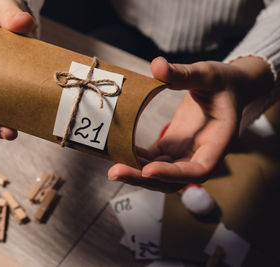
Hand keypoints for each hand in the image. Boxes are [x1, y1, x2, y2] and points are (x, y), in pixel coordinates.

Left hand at [108, 56, 272, 191]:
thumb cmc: (223, 82)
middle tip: (115, 172)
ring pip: (160, 173)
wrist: (228, 89)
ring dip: (136, 172)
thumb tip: (157, 65)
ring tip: (112, 167)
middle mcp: (201, 155)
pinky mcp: (172, 149)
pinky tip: (118, 151)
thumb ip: (184, 73)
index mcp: (219, 142)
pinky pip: (153, 160)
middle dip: (144, 178)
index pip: (199, 170)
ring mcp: (185, 154)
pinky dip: (136, 159)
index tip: (148, 170)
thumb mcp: (207, 74)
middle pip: (173, 179)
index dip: (174, 174)